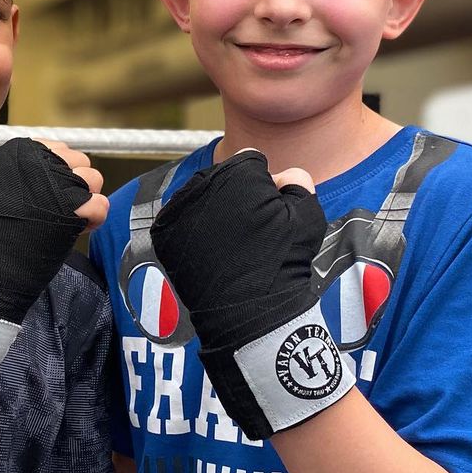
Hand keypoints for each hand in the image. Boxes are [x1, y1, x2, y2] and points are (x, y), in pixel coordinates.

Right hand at [0, 138, 93, 399]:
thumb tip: (46, 172)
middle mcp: (41, 159)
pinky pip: (99, 204)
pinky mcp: (73, 207)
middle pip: (80, 162)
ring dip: (86, 201)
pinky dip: (93, 219)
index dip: (59, 173)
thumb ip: (18, 175)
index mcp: (19, 152)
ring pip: (94, 180)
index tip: (52, 194)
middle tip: (63, 210)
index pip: (58, 149)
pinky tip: (77, 230)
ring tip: (69, 221)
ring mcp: (59, 182)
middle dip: (76, 185)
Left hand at [150, 149, 353, 438]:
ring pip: (199, 196)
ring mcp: (179, 208)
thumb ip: (298, 181)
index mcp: (239, 171)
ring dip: (211, 209)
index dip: (264, 186)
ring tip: (229, 242)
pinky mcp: (163, 232)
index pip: (251, 162)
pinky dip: (190, 230)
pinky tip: (210, 249)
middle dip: (236, 195)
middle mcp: (203, 183)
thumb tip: (283, 174)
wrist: (251, 310)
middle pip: (222, 177)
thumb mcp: (308, 214)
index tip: (268, 212)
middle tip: (249, 230)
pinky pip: (178, 219)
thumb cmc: (284, 262)